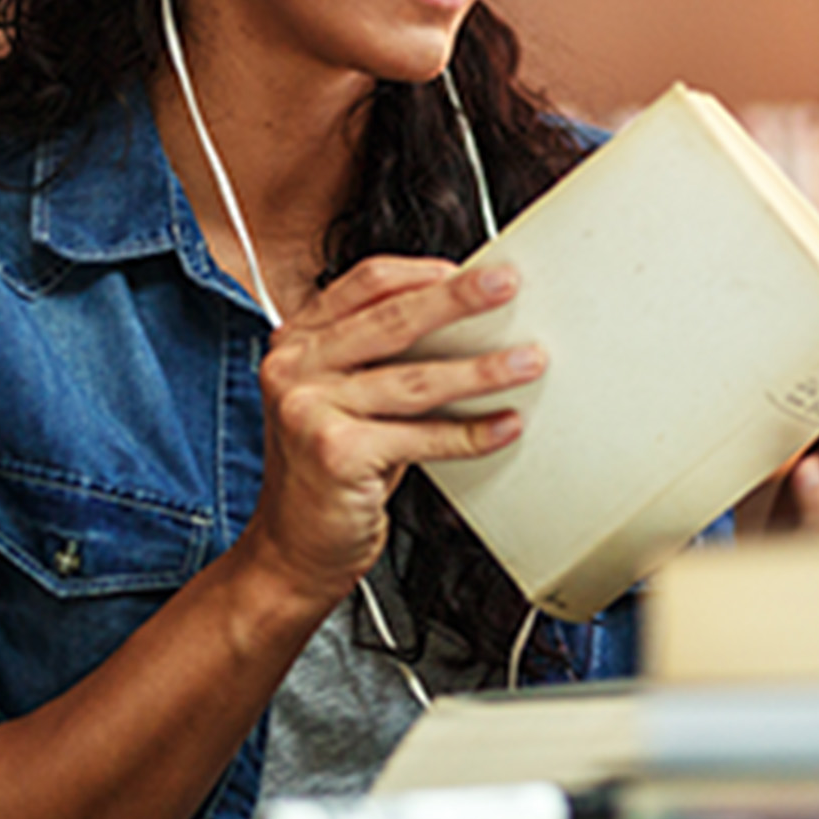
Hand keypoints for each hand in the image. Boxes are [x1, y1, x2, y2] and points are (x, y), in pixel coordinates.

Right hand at [242, 256, 539, 608]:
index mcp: (299, 341)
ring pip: (416, 379)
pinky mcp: (335, 453)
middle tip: (506, 286)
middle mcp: (296, 368)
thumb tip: (463, 322)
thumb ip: (381, 357)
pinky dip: (469, 433)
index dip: (422, 273)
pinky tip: (503, 425)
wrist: (291, 549)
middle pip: (393, 319)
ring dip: (482, 370)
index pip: (365, 284)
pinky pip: (422, 436)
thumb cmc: (328, 471)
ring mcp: (310, 410)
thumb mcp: (344, 399)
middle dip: (459, 300)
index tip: (468, 269)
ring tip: (526, 362)